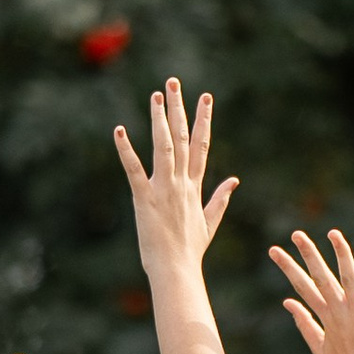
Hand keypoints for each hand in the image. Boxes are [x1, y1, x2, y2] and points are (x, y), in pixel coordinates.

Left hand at [114, 75, 235, 281]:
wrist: (177, 271)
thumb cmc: (190, 250)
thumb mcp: (210, 222)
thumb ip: (220, 199)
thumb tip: (234, 181)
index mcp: (195, 187)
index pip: (202, 146)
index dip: (204, 120)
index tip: (206, 97)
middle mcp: (181, 183)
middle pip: (183, 138)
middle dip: (179, 108)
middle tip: (174, 82)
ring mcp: (163, 189)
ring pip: (164, 146)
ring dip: (160, 119)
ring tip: (156, 95)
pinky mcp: (143, 198)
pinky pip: (134, 169)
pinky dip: (126, 149)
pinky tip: (119, 130)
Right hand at [267, 225, 353, 353]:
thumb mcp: (319, 347)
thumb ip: (304, 323)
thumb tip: (287, 302)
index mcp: (326, 317)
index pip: (303, 287)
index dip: (288, 267)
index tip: (274, 250)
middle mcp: (341, 312)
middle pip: (321, 278)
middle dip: (308, 255)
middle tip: (296, 234)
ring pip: (350, 278)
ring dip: (342, 255)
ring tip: (334, 234)